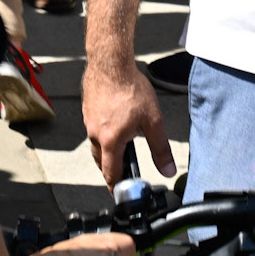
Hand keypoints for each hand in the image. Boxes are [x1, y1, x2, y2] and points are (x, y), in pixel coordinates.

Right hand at [82, 57, 175, 187]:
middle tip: (124, 169)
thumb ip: (160, 149)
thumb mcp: (153, 121)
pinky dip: (102, 133)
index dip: (116, 186)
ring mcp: (88, 120)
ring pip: (96, 144)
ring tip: (122, 145)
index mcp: (111, 141)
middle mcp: (95, 133)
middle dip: (112, 168)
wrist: (110, 62)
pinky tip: (114, 123)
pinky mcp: (87, 109)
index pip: (111, 173)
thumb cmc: (130, 88)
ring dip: (107, 150)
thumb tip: (167, 170)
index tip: (119, 193)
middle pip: (101, 161)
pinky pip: (93, 128)